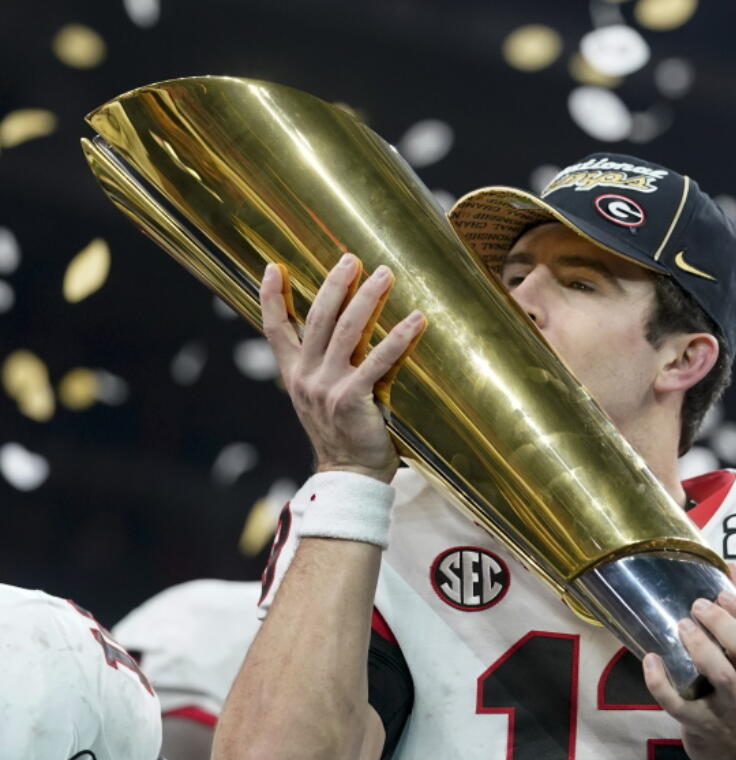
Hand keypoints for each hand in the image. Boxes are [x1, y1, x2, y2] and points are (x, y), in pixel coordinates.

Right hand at [261, 253, 425, 482]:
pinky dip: (398, 338)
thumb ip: (327, 366)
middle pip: (318, 319)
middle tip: (353, 258)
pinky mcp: (353, 400)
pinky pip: (378, 362)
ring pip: (347, 331)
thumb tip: (348, 328)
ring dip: (367, 298)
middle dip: (335, 284)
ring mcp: (328, 388)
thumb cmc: (344, 434)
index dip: (271, 298)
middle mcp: (306, 377)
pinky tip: (416, 320)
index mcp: (294, 375)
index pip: (275, 329)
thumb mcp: (323, 397)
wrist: (350, 476)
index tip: (272, 267)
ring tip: (385, 274)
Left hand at [642, 569, 735, 759]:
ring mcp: (731, 710)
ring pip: (721, 676)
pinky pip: (680, 705)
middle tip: (697, 607)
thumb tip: (728, 570)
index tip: (722, 596)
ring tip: (681, 627)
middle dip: (720, 623)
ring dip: (698, 647)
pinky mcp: (702, 726)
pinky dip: (662, 682)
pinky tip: (651, 661)